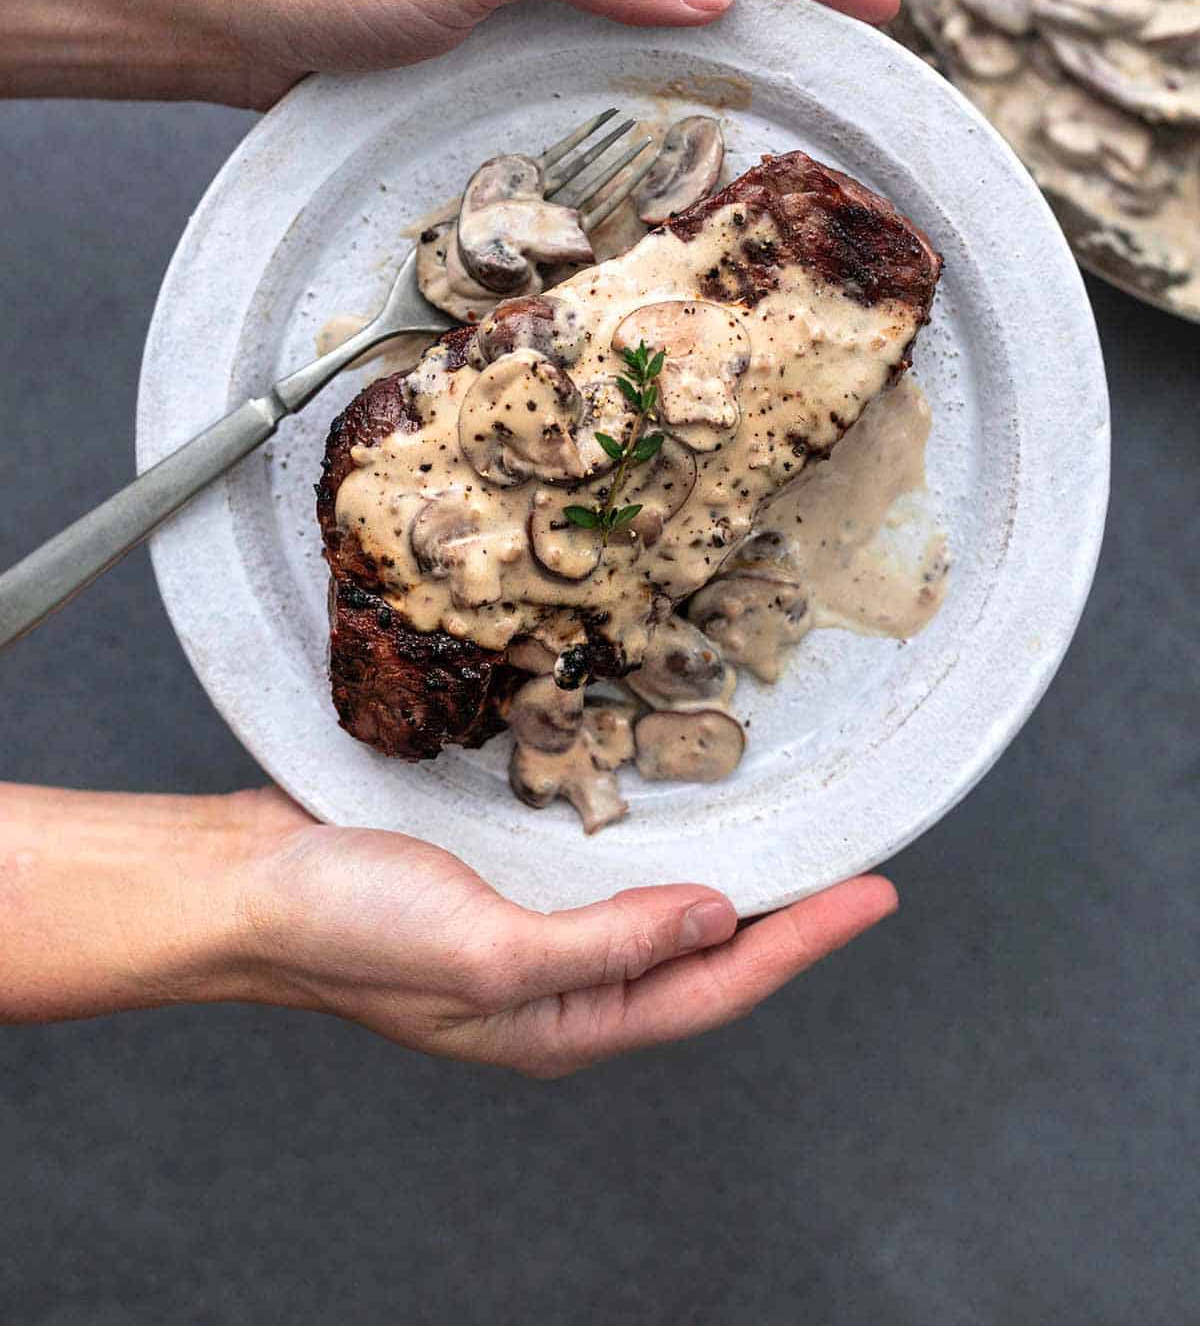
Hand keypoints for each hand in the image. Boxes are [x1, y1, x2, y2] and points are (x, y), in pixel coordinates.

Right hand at [0, 784, 895, 1073]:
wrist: (249, 880)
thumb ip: (608, 944)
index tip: (876, 893)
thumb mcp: (488, 948)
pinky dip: (659, 841)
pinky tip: (680, 810)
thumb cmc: (350, 925)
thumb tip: (717, 923)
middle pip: (704, 956)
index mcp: (565, 1020)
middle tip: (862, 867)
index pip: (714, 986)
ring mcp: (535, 931)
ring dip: (731, 878)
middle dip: (787, 919)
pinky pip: (607, 869)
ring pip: (662, 911)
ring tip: (797, 839)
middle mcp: (563, 983)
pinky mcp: (506, 878)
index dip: (802, 942)